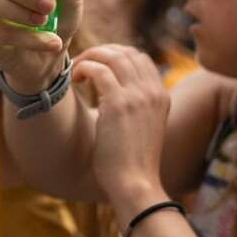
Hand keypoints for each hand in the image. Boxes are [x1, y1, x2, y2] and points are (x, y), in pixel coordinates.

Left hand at [70, 44, 169, 211]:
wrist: (135, 184)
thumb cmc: (132, 164)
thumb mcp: (143, 129)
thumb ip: (135, 108)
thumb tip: (110, 94)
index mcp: (161, 96)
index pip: (140, 58)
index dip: (116, 56)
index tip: (98, 66)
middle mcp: (153, 91)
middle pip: (127, 52)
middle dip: (102, 53)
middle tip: (83, 65)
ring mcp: (137, 95)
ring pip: (112, 56)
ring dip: (90, 58)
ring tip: (77, 72)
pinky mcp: (118, 103)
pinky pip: (99, 70)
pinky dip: (84, 69)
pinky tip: (75, 81)